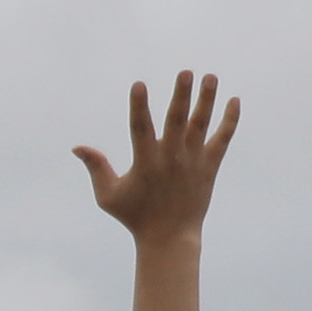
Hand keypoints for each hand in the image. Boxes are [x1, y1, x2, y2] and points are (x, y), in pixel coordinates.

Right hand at [76, 70, 240, 244]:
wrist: (170, 237)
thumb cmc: (135, 216)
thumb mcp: (108, 195)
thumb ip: (96, 168)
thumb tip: (77, 147)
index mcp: (146, 163)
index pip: (141, 129)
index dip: (139, 106)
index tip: (139, 84)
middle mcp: (172, 159)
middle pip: (177, 121)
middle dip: (181, 95)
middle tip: (185, 72)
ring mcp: (193, 162)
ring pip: (202, 126)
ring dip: (206, 100)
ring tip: (210, 77)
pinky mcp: (209, 167)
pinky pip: (223, 139)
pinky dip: (230, 120)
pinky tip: (234, 100)